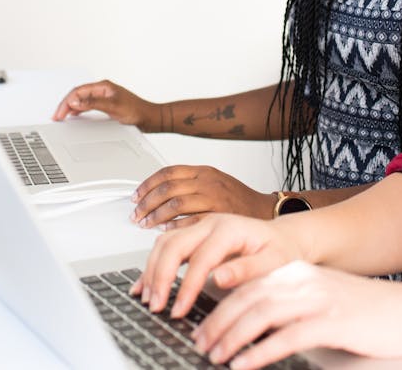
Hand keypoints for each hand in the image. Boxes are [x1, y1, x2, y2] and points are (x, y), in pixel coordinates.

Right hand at [51, 79, 163, 130]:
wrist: (150, 118)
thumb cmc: (137, 111)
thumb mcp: (113, 107)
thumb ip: (93, 104)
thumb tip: (76, 102)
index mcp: (103, 86)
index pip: (78, 91)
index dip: (66, 102)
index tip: (60, 113)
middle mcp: (102, 90)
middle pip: (78, 94)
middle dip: (65, 104)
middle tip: (56, 116)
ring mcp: (104, 97)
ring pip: (81, 100)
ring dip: (70, 107)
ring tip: (61, 116)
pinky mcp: (106, 105)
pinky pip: (87, 105)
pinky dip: (78, 110)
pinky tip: (74, 115)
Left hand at [130, 165, 275, 229]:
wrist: (265, 211)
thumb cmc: (238, 200)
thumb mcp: (213, 183)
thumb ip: (189, 185)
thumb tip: (158, 195)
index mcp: (204, 171)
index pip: (168, 172)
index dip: (148, 184)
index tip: (136, 196)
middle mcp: (208, 181)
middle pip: (168, 187)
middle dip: (147, 202)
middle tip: (136, 214)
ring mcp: (214, 197)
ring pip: (176, 202)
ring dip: (156, 214)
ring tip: (146, 224)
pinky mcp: (220, 215)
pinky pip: (192, 220)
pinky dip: (175, 225)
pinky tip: (165, 231)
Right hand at [132, 213, 308, 318]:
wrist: (285, 237)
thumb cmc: (281, 250)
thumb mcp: (273, 262)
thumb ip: (246, 270)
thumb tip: (219, 278)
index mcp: (230, 229)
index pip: (200, 258)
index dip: (187, 286)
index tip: (179, 308)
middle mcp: (211, 223)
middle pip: (174, 244)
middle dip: (160, 277)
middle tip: (156, 305)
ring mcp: (200, 226)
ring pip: (164, 242)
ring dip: (152, 270)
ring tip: (149, 297)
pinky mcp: (194, 234)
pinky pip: (166, 245)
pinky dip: (153, 264)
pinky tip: (145, 282)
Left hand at [192, 261, 401, 368]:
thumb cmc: (367, 313)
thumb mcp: (323, 299)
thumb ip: (291, 304)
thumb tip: (254, 323)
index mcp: (298, 273)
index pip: (247, 286)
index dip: (219, 307)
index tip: (202, 327)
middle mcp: (303, 281)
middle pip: (247, 299)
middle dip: (218, 323)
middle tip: (200, 343)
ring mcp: (317, 300)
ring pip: (260, 315)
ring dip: (232, 337)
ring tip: (216, 355)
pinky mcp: (331, 323)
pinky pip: (286, 338)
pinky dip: (259, 352)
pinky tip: (244, 365)